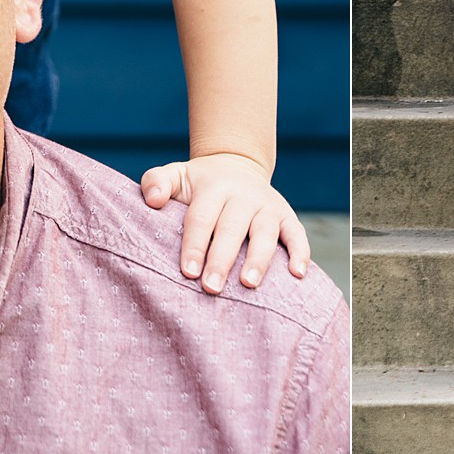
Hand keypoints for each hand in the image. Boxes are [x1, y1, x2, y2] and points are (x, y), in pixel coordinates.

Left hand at [140, 152, 309, 293]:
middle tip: (212, 288)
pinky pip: (296, 233)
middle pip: (231, 229)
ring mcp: (267, 205)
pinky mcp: (286, 215)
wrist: (236, 166)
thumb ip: (156, 182)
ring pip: (264, 232)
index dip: (194, 245)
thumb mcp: (176, 175)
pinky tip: (297, 274)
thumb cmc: (200, 183)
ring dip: (258, 259)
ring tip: (248, 284)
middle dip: (221, 259)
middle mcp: (243, 195)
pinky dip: (300, 252)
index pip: (202, 218)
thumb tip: (152, 200)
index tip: (188, 272)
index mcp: (213, 187)